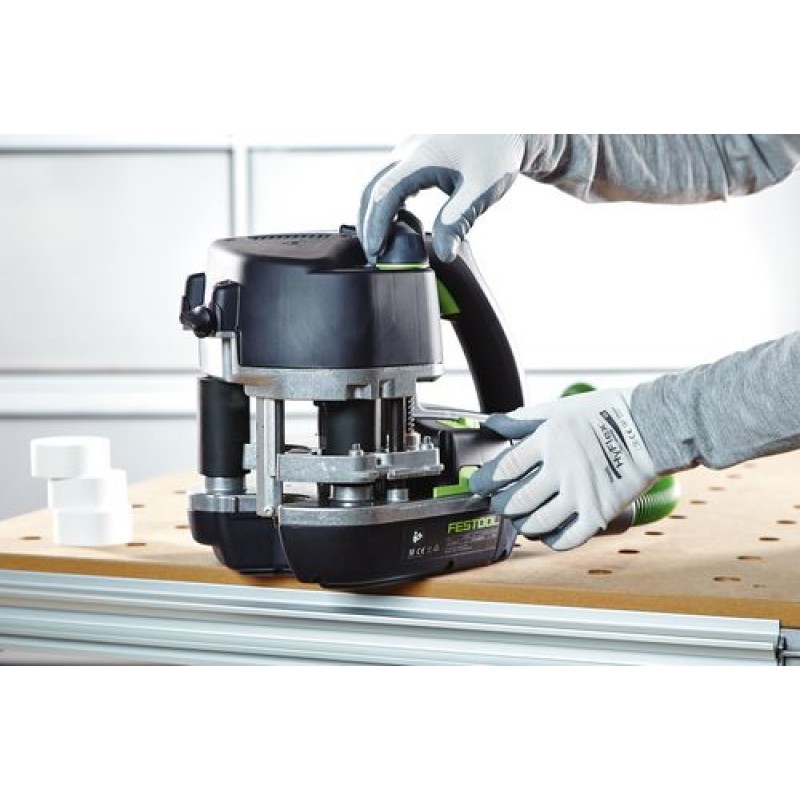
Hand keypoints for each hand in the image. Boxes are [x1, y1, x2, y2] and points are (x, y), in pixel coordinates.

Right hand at [358, 134, 545, 263]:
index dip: (376, 226)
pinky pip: (389, 176)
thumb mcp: (479, 191)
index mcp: (420, 158)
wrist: (510, 124)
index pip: (384, 195)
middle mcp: (408, 149)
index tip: (376, 252)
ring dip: (374, 211)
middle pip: (372, 188)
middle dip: (368, 222)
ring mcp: (409, 148)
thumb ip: (457, 222)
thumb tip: (443, 255)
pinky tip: (397, 219)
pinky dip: (385, 200)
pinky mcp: (415, 151)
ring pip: (377, 181)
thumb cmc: (497, 152)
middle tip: (374, 254)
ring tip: (383, 242)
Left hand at [470, 389, 657, 550]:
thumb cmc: (604, 414)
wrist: (649, 427)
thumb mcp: (558, 408)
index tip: (479, 486)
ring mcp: (581, 494)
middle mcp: (561, 469)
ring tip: (523, 519)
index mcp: (548, 441)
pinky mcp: (599, 512)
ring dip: (523, 525)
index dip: (486, 481)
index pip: (505, 469)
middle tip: (500, 505)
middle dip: (502, 507)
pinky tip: (548, 532)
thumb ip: (522, 419)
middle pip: (517, 501)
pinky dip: (552, 540)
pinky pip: (568, 538)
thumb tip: (492, 424)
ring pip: (538, 523)